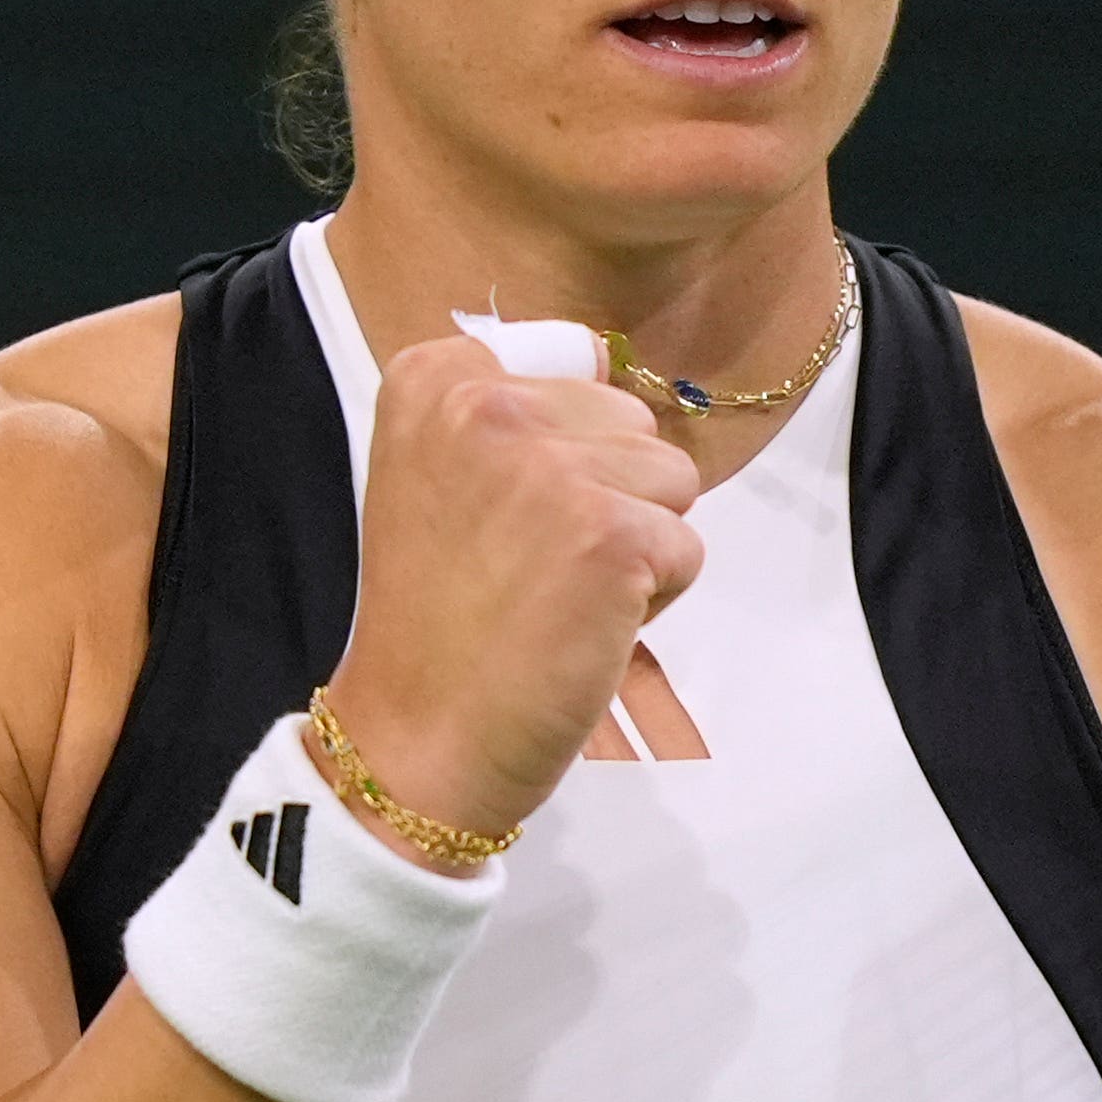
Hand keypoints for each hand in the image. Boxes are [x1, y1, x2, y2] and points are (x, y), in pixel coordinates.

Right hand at [318, 331, 703, 841]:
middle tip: (530, 568)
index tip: (497, 519)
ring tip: (556, 596)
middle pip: (630, 423)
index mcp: (434, 379)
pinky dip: (652, 600)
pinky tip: (580, 628)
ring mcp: (551, 465)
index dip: (563, 452)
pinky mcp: (612, 532)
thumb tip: (604, 361)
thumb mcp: (439, 479)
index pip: (576, 371)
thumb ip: (511, 416)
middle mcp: (487, 402)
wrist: (415, 739)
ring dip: (634, 546)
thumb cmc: (436, 623)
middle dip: (606, 495)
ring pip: (670, 481)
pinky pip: (686, 547)